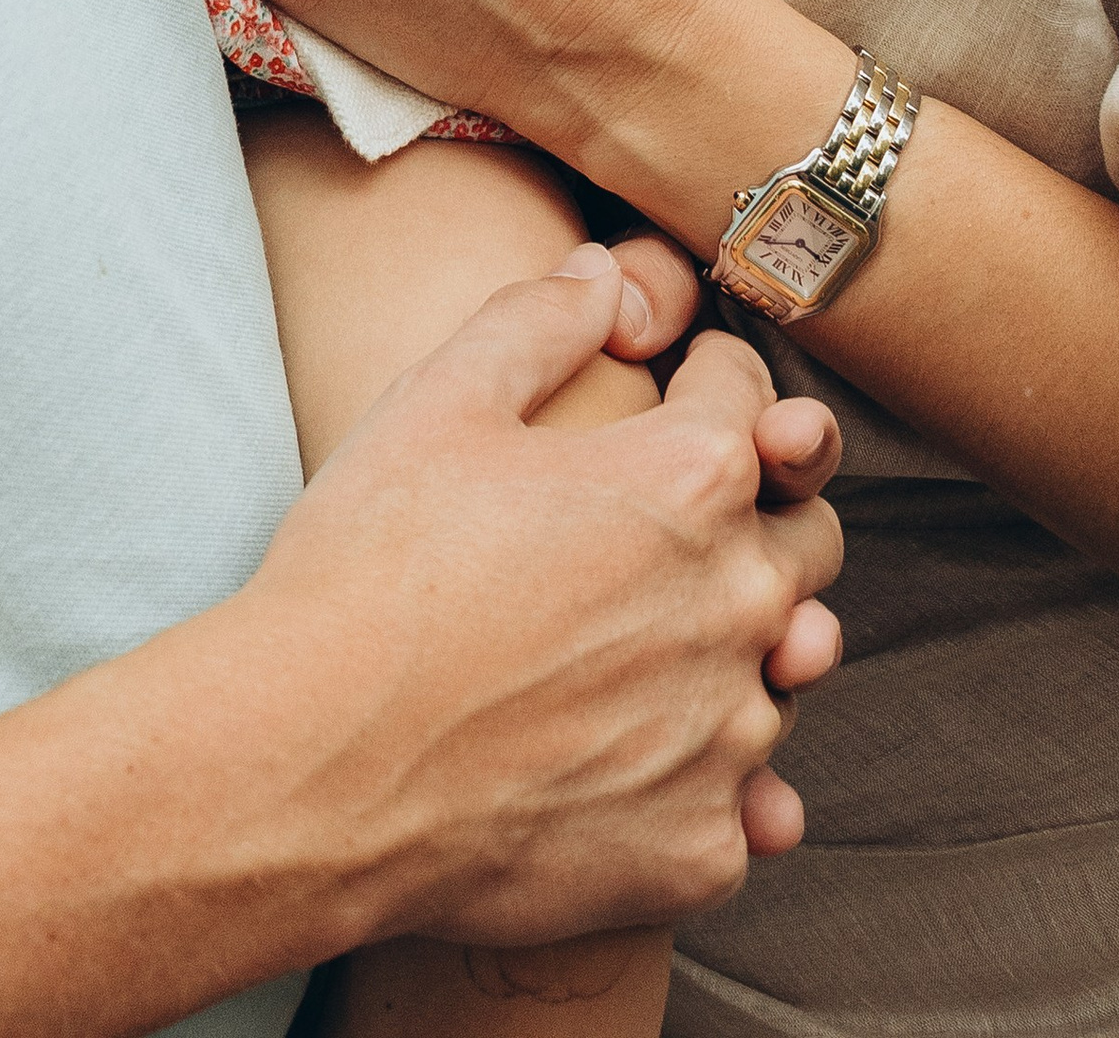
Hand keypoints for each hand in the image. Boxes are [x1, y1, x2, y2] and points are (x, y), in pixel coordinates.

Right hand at [238, 250, 841, 953]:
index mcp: (690, 479)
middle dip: (759, 515)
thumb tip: (604, 272)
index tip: (679, 387)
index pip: (753, 400)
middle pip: (807, 541)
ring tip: (649, 648)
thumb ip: (539, 320)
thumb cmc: (368, 567)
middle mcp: (737, 604)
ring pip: (780, 676)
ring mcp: (725, 736)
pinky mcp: (697, 847)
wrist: (311, 766)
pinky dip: (708, 783)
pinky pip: (745, 807)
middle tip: (675, 521)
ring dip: (734, 652)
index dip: (711, 380)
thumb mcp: (438, 401)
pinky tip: (639, 763)